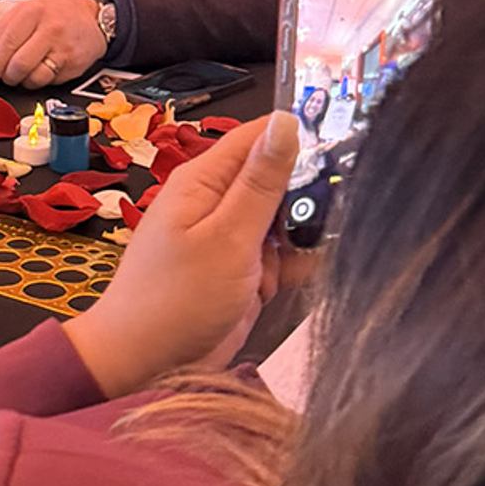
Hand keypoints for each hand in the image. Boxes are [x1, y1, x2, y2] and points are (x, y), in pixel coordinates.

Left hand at [0, 0, 107, 87]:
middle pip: (20, 65)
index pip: (8, 43)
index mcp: (34, 12)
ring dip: (24, 81)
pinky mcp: (74, 66)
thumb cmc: (60, 13)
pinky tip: (43, 68)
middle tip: (6, 75)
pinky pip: (50, 82)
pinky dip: (41, 80)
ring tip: (25, 72)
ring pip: (35, 78)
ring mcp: (64, 49)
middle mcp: (50, 30)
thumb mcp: (30, 7)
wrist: (94, 17)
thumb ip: (8, 26)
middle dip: (8, 76)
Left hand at [63, 113, 299, 397]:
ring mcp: (228, 237)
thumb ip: (261, 182)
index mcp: (204, 180)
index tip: (338, 157)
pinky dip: (284, 271)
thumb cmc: (176, 300)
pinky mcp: (239, 269)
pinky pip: (277, 257)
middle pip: (278, 179)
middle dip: (300, 206)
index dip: (300, 140)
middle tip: (301, 234)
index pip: (260, 136)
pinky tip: (272, 289)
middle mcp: (216, 201)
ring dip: (292, 245)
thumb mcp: (228, 236)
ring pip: (284, 222)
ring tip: (272, 272)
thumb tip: (285, 121)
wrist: (145, 364)